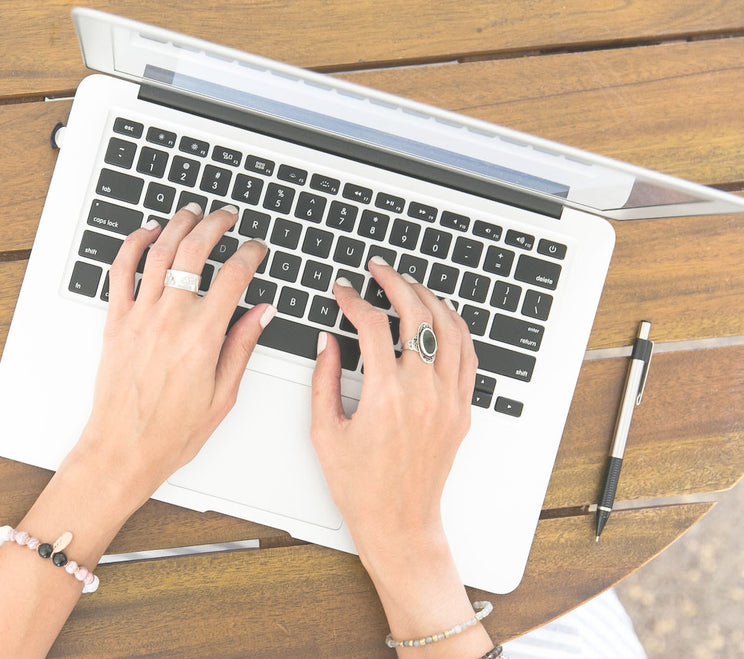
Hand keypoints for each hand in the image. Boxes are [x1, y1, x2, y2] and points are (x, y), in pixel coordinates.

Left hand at [69, 203, 272, 510]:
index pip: (234, 277)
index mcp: (202, 338)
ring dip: (178, 225)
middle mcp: (169, 320)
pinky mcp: (116, 322)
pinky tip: (148, 233)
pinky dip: (133, 245)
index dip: (251, 254)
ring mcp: (139, 317)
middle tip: (227, 217)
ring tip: (192, 213)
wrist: (123, 449)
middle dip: (215, 225)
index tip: (257, 248)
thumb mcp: (223, 395)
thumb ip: (242, 346)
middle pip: (194, 251)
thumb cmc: (170, 432)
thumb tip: (261, 312)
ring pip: (158, 252)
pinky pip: (121, 272)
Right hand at [309, 257, 476, 559]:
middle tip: (379, 269)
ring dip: (428, 298)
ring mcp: (448, 400)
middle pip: (417, 315)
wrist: (399, 522)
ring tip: (409, 284)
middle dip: (395, 283)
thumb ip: (323, 379)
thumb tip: (327, 340)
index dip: (354, 300)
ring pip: (449, 329)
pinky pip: (467, 356)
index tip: (342, 291)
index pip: (373, 326)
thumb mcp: (325, 431)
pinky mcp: (461, 410)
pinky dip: (456, 327)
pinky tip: (441, 316)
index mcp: (386, 395)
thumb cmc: (360, 486)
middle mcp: (423, 392)